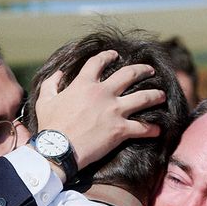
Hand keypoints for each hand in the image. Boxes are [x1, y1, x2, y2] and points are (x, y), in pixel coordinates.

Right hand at [35, 50, 165, 169]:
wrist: (58, 150)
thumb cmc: (50, 127)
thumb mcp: (44, 101)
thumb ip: (51, 84)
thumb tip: (58, 74)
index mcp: (84, 84)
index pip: (98, 63)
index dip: (108, 56)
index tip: (115, 55)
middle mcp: (103, 93)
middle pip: (129, 74)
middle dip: (142, 70)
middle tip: (149, 71)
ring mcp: (114, 111)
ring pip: (143, 98)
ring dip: (155, 96)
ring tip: (162, 95)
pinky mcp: (120, 130)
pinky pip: (142, 128)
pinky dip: (152, 129)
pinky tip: (158, 129)